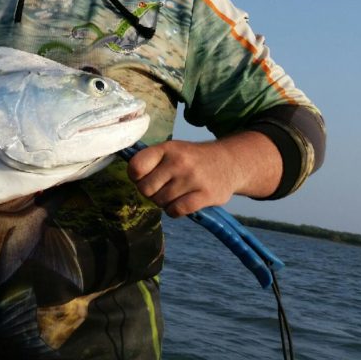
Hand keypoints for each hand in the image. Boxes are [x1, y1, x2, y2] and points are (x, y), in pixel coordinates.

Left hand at [126, 132, 281, 217]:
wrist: (230, 162)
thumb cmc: (192, 159)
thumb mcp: (172, 150)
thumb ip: (151, 161)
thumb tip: (130, 175)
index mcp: (167, 148)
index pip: (136, 167)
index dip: (136, 177)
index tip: (145, 177)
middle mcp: (179, 162)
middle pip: (145, 189)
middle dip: (149, 193)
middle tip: (160, 189)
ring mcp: (193, 179)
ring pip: (160, 201)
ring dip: (164, 202)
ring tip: (174, 194)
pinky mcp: (206, 195)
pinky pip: (176, 210)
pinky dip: (174, 211)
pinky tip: (181, 204)